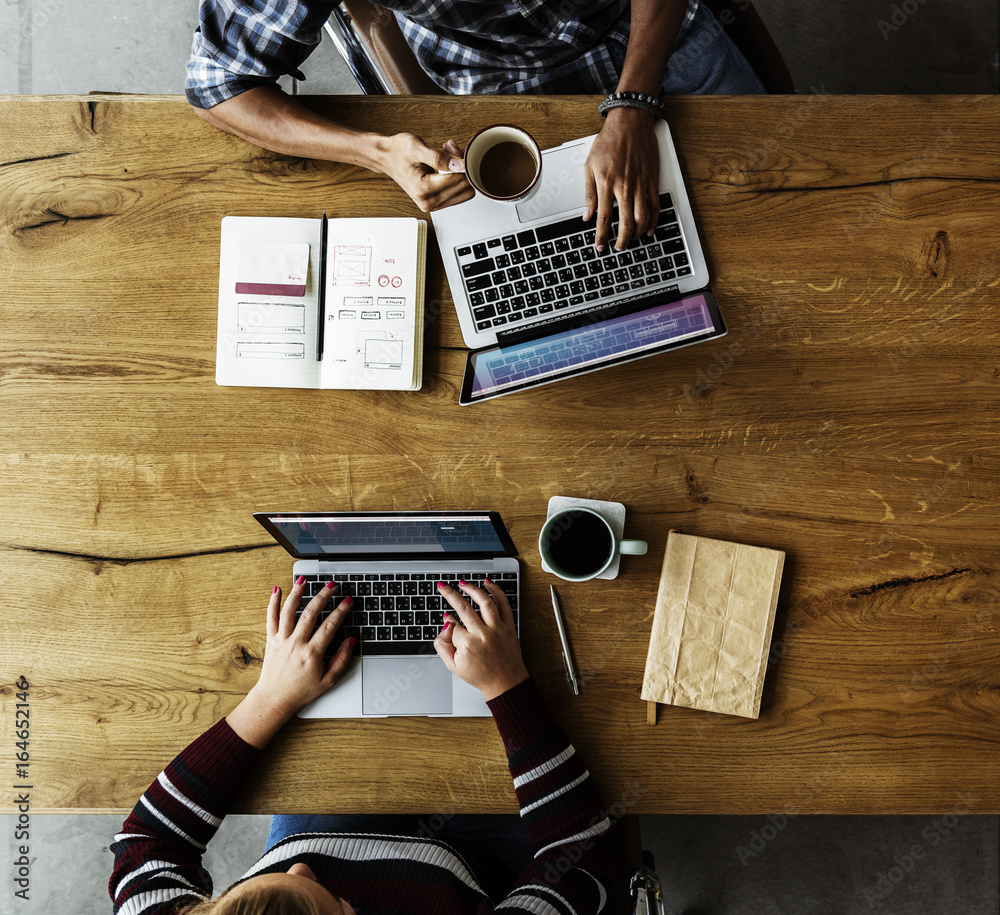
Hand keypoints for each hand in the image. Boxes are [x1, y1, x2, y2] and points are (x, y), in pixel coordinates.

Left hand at [228, 578, 353, 746]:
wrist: (275, 699)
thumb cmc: (301, 691)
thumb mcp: (329, 680)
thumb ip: (342, 659)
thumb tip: (351, 641)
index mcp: (312, 653)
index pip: (330, 626)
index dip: (341, 611)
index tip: (348, 601)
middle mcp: (296, 643)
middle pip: (310, 613)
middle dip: (322, 596)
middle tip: (331, 585)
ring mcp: (282, 640)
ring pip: (289, 611)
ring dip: (297, 593)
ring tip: (304, 580)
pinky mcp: (271, 640)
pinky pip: (270, 618)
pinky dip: (272, 603)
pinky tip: (276, 590)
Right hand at [376, 133, 473, 211]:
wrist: (386, 157)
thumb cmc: (398, 151)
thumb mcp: (418, 148)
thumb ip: (440, 158)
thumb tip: (460, 165)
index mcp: (424, 190)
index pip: (459, 180)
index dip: (461, 161)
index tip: (451, 147)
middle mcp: (429, 202)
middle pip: (464, 188)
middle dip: (462, 168)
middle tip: (449, 150)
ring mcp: (433, 205)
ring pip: (464, 192)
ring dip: (461, 174)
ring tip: (447, 157)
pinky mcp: (436, 203)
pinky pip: (458, 194)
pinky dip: (457, 179)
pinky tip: (447, 167)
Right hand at [434, 579, 528, 700]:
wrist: (505, 683)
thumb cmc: (480, 675)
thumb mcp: (453, 666)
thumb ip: (442, 645)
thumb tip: (446, 624)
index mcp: (467, 645)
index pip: (453, 625)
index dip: (449, 622)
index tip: (449, 621)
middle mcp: (482, 634)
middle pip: (463, 607)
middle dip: (450, 594)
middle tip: (443, 586)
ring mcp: (497, 628)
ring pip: (484, 601)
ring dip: (472, 589)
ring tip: (463, 583)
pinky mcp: (509, 626)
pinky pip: (504, 604)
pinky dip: (496, 591)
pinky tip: (488, 583)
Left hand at [583, 108, 660, 250]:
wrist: (630, 122)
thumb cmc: (608, 141)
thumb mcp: (590, 166)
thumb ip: (589, 193)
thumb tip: (587, 215)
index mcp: (607, 183)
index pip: (604, 218)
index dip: (602, 236)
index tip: (600, 246)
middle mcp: (625, 186)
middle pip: (625, 223)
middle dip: (622, 240)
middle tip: (619, 248)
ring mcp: (641, 184)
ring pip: (642, 218)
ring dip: (637, 233)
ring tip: (632, 240)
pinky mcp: (652, 180)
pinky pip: (655, 205)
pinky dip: (653, 221)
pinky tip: (648, 229)